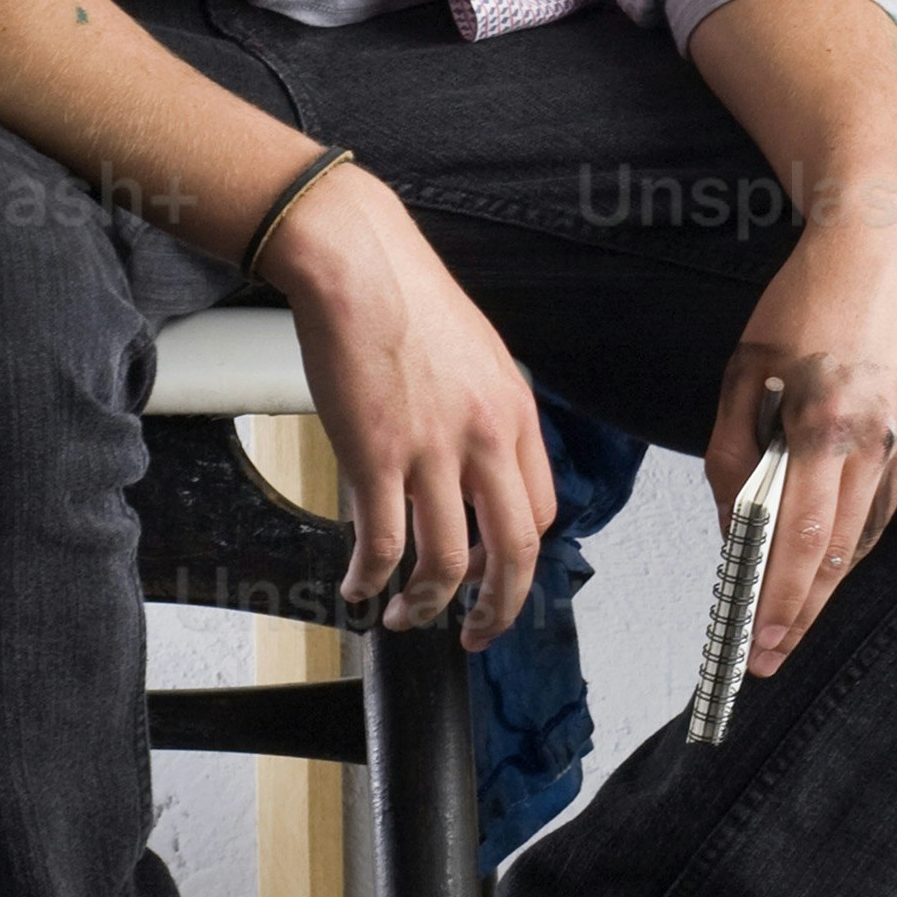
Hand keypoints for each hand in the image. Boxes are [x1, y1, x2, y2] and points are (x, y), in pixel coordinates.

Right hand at [254, 159, 556, 644]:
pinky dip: (369, 579)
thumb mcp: (475, 357)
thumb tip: (465, 471)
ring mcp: (432, 449)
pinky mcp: (375, 455)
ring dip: (425, 604)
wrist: (357, 261)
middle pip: (513, 551)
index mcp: (515, 413)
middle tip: (476, 634)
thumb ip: (480, 417)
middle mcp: (485, 436)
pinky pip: (382, 543)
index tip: (499, 578)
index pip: (540, 511)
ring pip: (446, 562)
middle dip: (497, 609)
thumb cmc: (405, 298)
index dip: (519, 558)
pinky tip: (356, 587)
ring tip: (404, 617)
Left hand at [708, 169, 896, 676]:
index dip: (780, 599)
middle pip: (840, 553)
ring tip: (791, 617)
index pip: (802, 538)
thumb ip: (733, 451)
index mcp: (827, 422)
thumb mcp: (744, 368)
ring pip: (868, 532)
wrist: (885, 241)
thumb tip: (735, 522)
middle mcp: (880, 439)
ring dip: (830, 579)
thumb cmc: (806, 297)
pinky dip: (854, 530)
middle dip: (802, 610)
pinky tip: (828, 551)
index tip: (756, 642)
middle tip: (769, 654)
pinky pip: (886, 498)